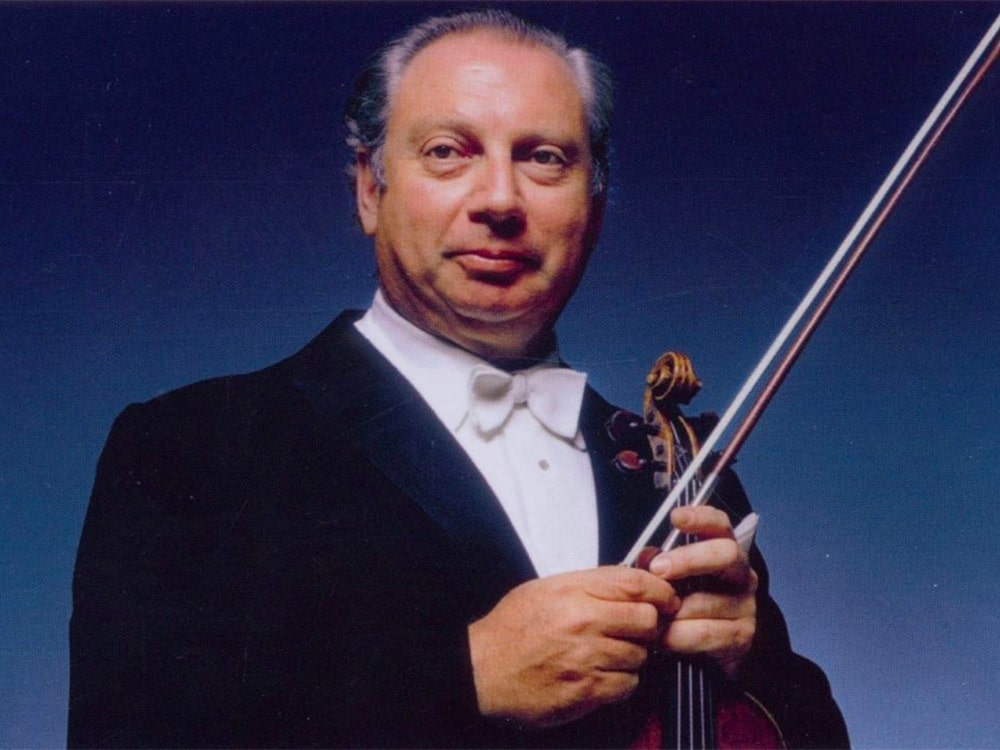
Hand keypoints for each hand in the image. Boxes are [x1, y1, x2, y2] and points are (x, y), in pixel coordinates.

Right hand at [468, 566, 679, 727]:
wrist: (481, 670)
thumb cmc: (512, 628)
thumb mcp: (547, 588)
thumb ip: (592, 584)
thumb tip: (635, 580)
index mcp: (573, 590)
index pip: (637, 583)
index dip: (661, 591)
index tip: (665, 599)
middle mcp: (582, 621)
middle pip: (647, 620)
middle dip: (648, 626)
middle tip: (637, 630)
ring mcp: (585, 658)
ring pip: (641, 655)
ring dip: (633, 656)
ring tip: (609, 653)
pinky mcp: (586, 691)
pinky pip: (628, 684)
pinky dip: (621, 681)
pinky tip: (602, 674)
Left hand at [645, 506, 757, 678]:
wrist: (706, 656)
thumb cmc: (683, 607)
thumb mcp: (669, 581)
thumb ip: (657, 565)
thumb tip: (645, 559)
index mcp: (721, 552)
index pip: (719, 525)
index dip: (700, 517)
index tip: (676, 517)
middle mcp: (740, 574)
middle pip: (726, 554)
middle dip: (689, 559)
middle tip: (659, 569)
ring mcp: (745, 604)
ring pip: (708, 600)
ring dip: (674, 610)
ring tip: (653, 617)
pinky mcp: (742, 635)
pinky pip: (706, 633)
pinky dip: (679, 637)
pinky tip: (664, 639)